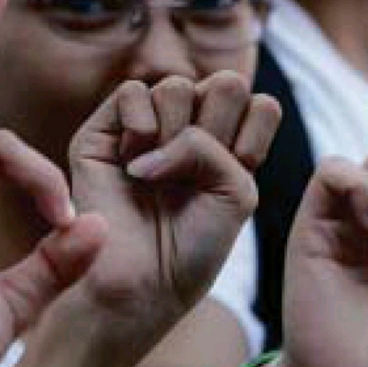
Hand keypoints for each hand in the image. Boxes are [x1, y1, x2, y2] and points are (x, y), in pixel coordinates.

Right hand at [66, 72, 279, 352]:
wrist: (145, 282)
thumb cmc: (194, 245)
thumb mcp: (235, 191)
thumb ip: (211, 144)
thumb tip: (149, 133)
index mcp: (229, 143)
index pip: (262, 105)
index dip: (253, 139)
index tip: (237, 179)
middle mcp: (190, 128)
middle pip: (226, 84)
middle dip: (217, 131)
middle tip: (195, 176)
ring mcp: (148, 126)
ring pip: (177, 85)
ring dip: (176, 133)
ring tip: (159, 177)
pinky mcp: (105, 130)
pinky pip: (132, 91)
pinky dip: (141, 121)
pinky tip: (135, 164)